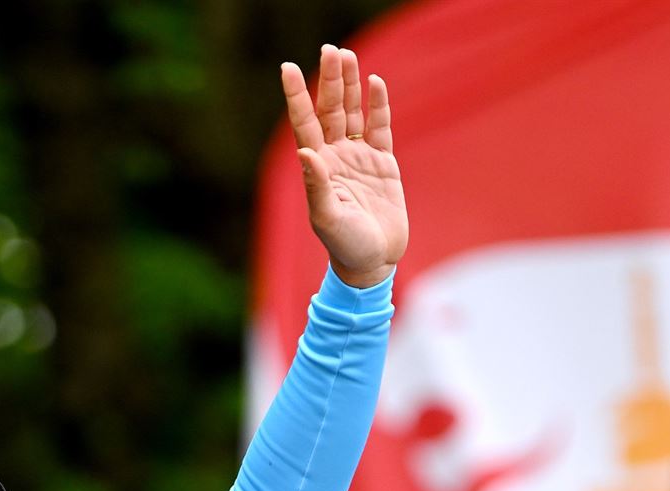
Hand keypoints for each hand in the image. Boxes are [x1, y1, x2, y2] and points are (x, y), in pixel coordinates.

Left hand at [281, 45, 406, 287]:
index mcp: (318, 167)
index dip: (295, 96)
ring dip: (349, 85)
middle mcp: (336, 157)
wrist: (373, 262)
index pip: (304, 123)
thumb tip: (305, 153)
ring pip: (352, 113)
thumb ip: (317, 186)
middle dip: (329, 80)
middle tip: (330, 49)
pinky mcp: (383, 164)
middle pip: (330, 110)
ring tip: (347, 55)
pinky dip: (378, 106)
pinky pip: (379, 128)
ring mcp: (359, 158)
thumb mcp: (327, 218)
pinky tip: (375, 83)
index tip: (286, 68)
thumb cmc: (345, 245)